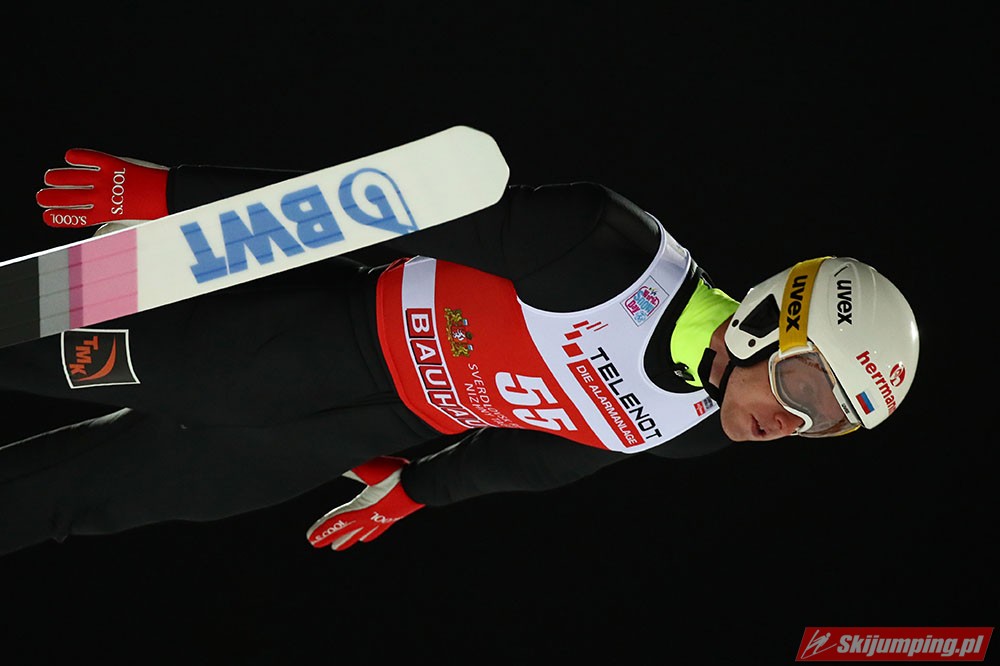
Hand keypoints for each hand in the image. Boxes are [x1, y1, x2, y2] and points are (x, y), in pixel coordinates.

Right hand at [36, 148, 168, 227]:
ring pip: (71, 177)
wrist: (173, 195)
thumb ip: (111, 229)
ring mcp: (107, 180)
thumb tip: (94, 236)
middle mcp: (103, 197)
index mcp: (106, 215)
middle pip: (67, 197)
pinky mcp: (114, 164)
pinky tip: (69, 157)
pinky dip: (76, 157)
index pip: (74, 218)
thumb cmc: (154, 213)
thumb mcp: (131, 226)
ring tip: (49, 178)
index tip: (46, 215)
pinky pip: (89, 158)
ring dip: (57, 177)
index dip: (57, 217)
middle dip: (49, 198)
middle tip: (41, 197)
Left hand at [307, 456, 424, 550]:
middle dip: (331, 536)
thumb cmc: (398, 475)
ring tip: (339, 547)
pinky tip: (367, 537)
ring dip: (348, 538)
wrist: (422, 483)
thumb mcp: (372, 469)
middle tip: (318, 544)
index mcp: (363, 507)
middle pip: (347, 529)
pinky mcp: (394, 515)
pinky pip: (378, 528)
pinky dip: (370, 533)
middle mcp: (371, 516)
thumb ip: (354, 469)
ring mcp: (383, 518)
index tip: (311, 538)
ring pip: (362, 532)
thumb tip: (336, 464)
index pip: (338, 520)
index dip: (323, 529)